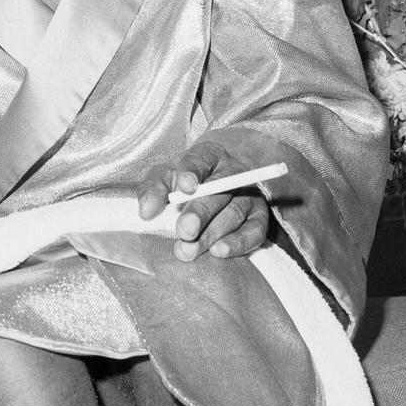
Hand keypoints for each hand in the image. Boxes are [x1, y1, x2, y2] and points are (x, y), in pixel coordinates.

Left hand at [137, 140, 270, 262]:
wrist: (222, 178)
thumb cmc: (188, 179)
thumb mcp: (167, 176)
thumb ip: (153, 190)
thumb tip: (145, 212)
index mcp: (208, 154)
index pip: (200, 159)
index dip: (192, 172)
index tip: (184, 187)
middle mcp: (233, 172)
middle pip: (218, 190)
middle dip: (200, 212)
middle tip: (183, 230)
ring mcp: (249, 194)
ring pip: (233, 212)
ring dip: (211, 233)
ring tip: (189, 249)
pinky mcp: (260, 217)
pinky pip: (254, 231)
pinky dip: (238, 242)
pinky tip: (218, 251)